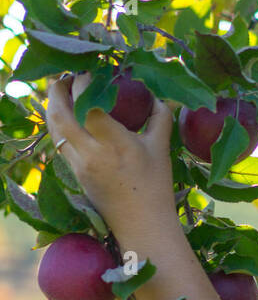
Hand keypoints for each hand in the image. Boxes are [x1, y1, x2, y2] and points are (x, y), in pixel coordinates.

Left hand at [44, 76, 175, 238]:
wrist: (143, 226)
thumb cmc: (156, 187)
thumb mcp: (161, 149)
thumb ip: (160, 117)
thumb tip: (156, 95)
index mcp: (115, 144)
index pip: (89, 105)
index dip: (86, 84)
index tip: (92, 74)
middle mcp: (92, 153)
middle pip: (61, 114)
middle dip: (58, 90)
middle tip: (67, 76)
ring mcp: (80, 165)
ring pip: (54, 129)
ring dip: (54, 107)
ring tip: (63, 92)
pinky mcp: (75, 174)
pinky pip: (60, 143)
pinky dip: (59, 125)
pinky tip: (68, 116)